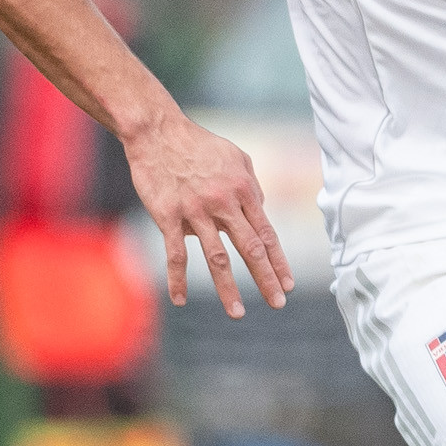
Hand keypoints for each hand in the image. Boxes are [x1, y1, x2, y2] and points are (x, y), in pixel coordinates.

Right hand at [122, 114, 292, 317]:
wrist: (157, 132)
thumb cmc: (199, 145)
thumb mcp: (237, 158)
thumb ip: (252, 186)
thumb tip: (261, 213)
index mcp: (243, 189)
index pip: (266, 233)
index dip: (278, 261)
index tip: (287, 283)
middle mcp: (223, 202)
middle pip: (250, 248)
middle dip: (266, 279)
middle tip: (278, 303)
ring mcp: (195, 211)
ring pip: (217, 257)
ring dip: (229, 288)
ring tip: (238, 313)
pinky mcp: (168, 216)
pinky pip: (176, 254)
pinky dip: (178, 279)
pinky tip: (179, 300)